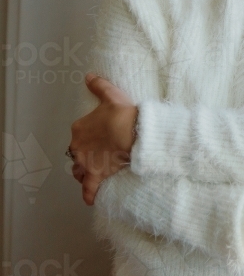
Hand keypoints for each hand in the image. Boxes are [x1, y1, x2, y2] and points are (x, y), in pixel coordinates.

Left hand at [69, 73, 137, 205]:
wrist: (134, 133)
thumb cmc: (123, 114)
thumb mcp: (111, 96)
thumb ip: (99, 86)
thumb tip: (89, 76)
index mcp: (79, 129)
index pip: (79, 135)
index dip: (89, 136)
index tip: (101, 136)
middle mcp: (78, 148)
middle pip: (77, 154)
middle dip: (85, 154)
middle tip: (101, 153)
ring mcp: (86, 163)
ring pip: (79, 170)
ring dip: (84, 172)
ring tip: (93, 172)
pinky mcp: (96, 175)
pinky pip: (89, 188)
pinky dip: (89, 194)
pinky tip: (90, 199)